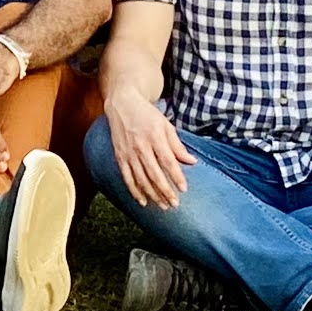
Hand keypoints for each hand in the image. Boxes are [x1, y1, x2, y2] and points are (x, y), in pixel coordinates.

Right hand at [103, 88, 193, 211]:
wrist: (122, 104)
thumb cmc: (147, 115)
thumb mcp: (166, 125)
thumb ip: (178, 145)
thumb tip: (192, 162)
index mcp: (155, 136)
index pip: (168, 161)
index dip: (176, 176)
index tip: (184, 189)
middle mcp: (141, 146)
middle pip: (154, 174)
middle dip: (165, 191)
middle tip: (174, 204)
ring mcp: (128, 153)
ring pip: (141, 179)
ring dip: (152, 195)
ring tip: (163, 206)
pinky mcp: (119, 157)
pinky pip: (127, 178)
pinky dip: (135, 191)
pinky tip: (143, 202)